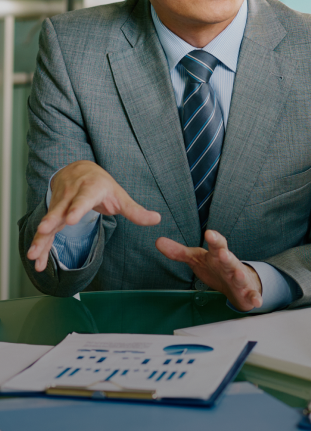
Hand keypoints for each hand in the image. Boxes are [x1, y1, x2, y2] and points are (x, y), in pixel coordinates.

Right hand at [28, 160, 160, 271]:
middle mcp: (71, 195)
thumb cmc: (102, 185)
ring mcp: (59, 204)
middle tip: (43, 230)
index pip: (84, 199)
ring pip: (49, 221)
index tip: (70, 219)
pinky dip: (40, 245)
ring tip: (33, 255)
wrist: (78, 169)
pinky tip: (37, 261)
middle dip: (51, 220)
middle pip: (60, 209)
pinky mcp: (52, 214)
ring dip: (40, 238)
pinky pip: (45, 230)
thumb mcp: (120, 196)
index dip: (77, 208)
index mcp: (90, 189)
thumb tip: (157, 219)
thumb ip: (135, 210)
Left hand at [155, 230, 262, 311]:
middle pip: (229, 259)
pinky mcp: (247, 292)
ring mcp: (240, 278)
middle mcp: (230, 265)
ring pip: (240, 276)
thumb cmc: (216, 268)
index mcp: (218, 256)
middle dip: (226, 256)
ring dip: (240, 276)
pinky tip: (257, 301)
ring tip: (239, 275)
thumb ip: (178, 252)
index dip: (214, 239)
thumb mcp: (197, 258)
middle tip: (223, 253)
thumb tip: (158, 241)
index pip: (216, 245)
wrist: (239, 282)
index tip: (210, 233)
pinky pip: (251, 295)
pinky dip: (255, 298)